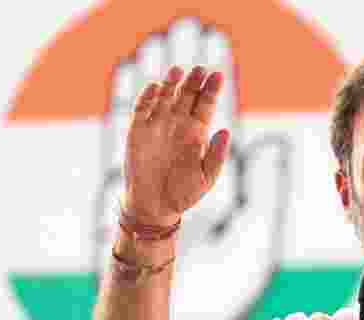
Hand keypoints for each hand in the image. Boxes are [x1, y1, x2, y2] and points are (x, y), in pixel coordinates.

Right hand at [123, 65, 230, 225]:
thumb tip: (225, 131)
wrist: (155, 206)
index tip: (218, 75)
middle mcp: (177, 124)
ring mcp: (157, 125)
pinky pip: (142, 109)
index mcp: (197, 132)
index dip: (211, 89)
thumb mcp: (206, 178)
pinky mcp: (137, 131)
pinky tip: (155, 86)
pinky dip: (147, 97)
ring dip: (170, 83)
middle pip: (187, 95)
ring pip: (164, 97)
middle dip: (194, 81)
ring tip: (179, 71)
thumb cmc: (184, 193)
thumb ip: (215, 156)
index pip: (205, 104)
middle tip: (201, 69)